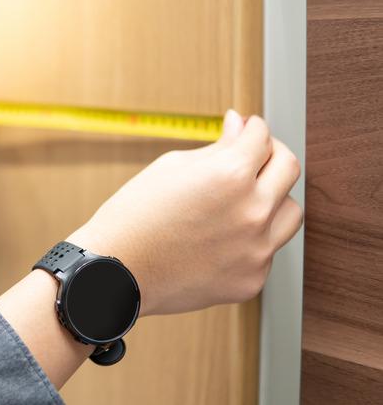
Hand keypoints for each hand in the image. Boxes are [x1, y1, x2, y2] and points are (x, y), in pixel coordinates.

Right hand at [66, 110, 301, 315]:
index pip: (262, 136)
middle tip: (252, 157)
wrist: (115, 273)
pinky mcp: (252, 279)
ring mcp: (256, 249)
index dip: (252, 128)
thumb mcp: (171, 167)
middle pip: (289, 168)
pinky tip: (221, 238)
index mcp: (231, 174)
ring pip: (290, 212)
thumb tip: (240, 126)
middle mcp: (252, 211)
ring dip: (273, 198)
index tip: (245, 130)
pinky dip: (251, 239)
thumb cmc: (134, 217)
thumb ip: (217, 147)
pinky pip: (267, 249)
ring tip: (242, 201)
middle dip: (271, 154)